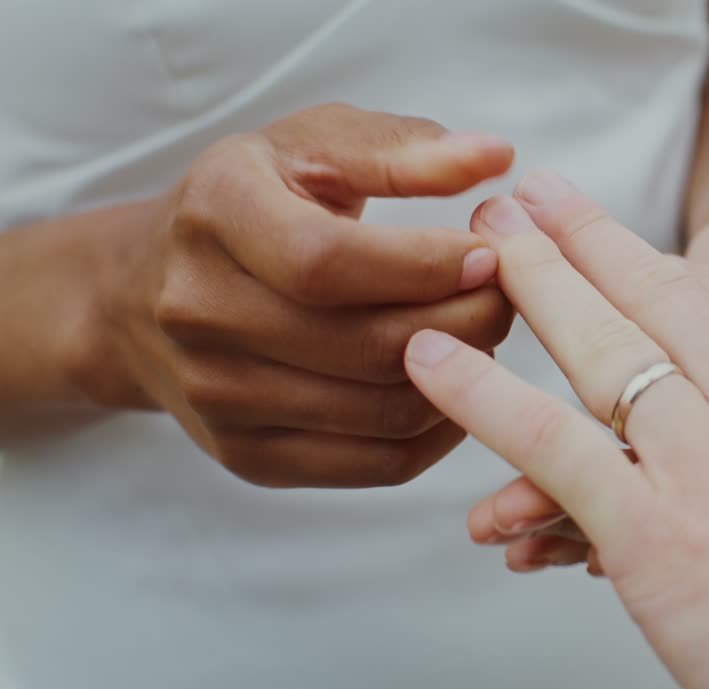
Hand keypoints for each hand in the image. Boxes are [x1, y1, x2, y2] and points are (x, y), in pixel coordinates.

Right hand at [90, 104, 515, 487]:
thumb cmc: (254, 203)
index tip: (491, 256)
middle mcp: (198, 311)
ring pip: (383, 412)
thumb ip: (404, 150)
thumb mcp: (314, 146)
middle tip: (509, 298)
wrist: (142, 292)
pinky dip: (439, 433)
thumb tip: (496, 155)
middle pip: (366, 346)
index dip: (426, 267)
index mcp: (215, 214)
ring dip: (462, 379)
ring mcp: (217, 396)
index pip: (329, 262)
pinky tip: (461, 389)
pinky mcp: (248, 457)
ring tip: (484, 334)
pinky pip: (377, 464)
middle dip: (465, 324)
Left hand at [403, 174, 708, 688]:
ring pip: (599, 349)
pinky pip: (547, 440)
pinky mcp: (654, 530)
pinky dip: (480, 395)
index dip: (662, 271)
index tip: (620, 252)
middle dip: (585, 243)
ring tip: (484, 244)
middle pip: (658, 300)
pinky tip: (431, 360)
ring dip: (531, 289)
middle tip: (532, 203)